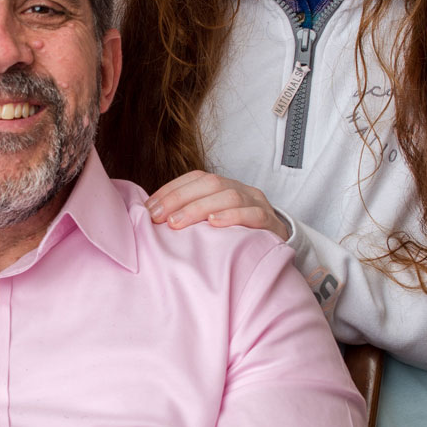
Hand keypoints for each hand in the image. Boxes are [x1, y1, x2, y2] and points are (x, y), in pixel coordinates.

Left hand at [146, 170, 290, 238]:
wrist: (277, 248)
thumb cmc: (237, 236)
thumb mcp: (212, 222)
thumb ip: (189, 216)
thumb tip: (150, 218)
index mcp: (224, 186)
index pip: (195, 178)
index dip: (170, 190)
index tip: (148, 208)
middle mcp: (240, 189)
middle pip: (210, 184)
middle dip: (180, 199)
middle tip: (158, 218)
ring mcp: (256, 203)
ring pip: (229, 196)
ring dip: (199, 208)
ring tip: (177, 223)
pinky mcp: (270, 221)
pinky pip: (252, 214)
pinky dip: (232, 217)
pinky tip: (214, 224)